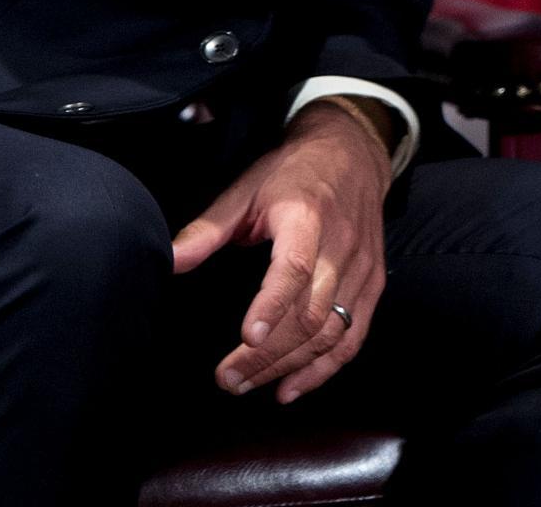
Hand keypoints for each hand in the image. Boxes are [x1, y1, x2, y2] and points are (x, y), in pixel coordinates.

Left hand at [170, 98, 393, 403]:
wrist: (354, 152)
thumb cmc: (293, 172)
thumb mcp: (246, 189)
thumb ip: (207, 229)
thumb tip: (167, 262)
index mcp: (307, 217)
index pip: (294, 269)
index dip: (271, 306)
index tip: (244, 339)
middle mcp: (341, 245)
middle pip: (311, 313)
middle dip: (268, 354)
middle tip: (227, 379)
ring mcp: (362, 267)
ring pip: (332, 331)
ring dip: (290, 367)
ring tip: (249, 385)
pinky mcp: (373, 282)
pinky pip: (354, 334)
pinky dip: (325, 368)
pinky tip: (292, 388)